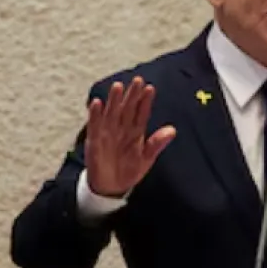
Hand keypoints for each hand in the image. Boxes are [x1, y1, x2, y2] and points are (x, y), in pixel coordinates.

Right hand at [85, 76, 176, 197]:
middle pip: (127, 108)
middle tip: (137, 81)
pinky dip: (94, 115)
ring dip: (114, 100)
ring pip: (111, 113)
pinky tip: (96, 103)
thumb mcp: (146, 159)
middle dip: (132, 95)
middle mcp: (122, 128)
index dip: (145, 101)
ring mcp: (108, 132)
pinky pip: (94, 125)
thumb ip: (156, 144)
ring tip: (118, 87)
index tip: (150, 88)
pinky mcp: (94, 140)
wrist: (111, 187)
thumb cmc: (129, 170)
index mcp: (136, 131)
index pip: (141, 113)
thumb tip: (172, 130)